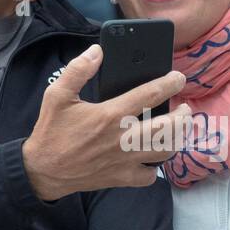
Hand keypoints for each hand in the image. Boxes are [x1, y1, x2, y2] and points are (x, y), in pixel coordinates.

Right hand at [21, 44, 188, 201]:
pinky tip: (153, 158)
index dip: (169, 84)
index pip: (150, 95)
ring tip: (179, 130)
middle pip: (168, 127)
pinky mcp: (121, 178)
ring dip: (177, 139)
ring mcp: (125, 160)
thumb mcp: (57, 95)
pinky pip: (150, 176)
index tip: (179, 78)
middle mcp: (123, 138)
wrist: (43, 170)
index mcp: (111, 115)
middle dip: (183, 116)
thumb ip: (77, 70)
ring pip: (165, 152)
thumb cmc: (52, 131)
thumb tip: (96, 52)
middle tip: (186, 109)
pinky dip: (156, 167)